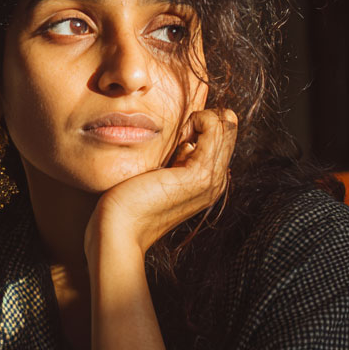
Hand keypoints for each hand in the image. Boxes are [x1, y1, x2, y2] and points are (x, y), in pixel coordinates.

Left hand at [86, 108, 237, 261]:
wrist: (119, 230)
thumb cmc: (127, 202)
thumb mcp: (157, 174)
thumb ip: (175, 159)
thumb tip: (184, 141)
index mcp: (207, 181)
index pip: (223, 136)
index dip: (201, 125)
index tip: (175, 138)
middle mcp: (216, 180)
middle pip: (229, 127)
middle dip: (203, 119)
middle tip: (176, 135)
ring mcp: (212, 179)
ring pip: (227, 124)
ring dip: (200, 119)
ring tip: (177, 138)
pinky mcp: (201, 174)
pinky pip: (215, 128)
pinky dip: (198, 120)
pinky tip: (178, 139)